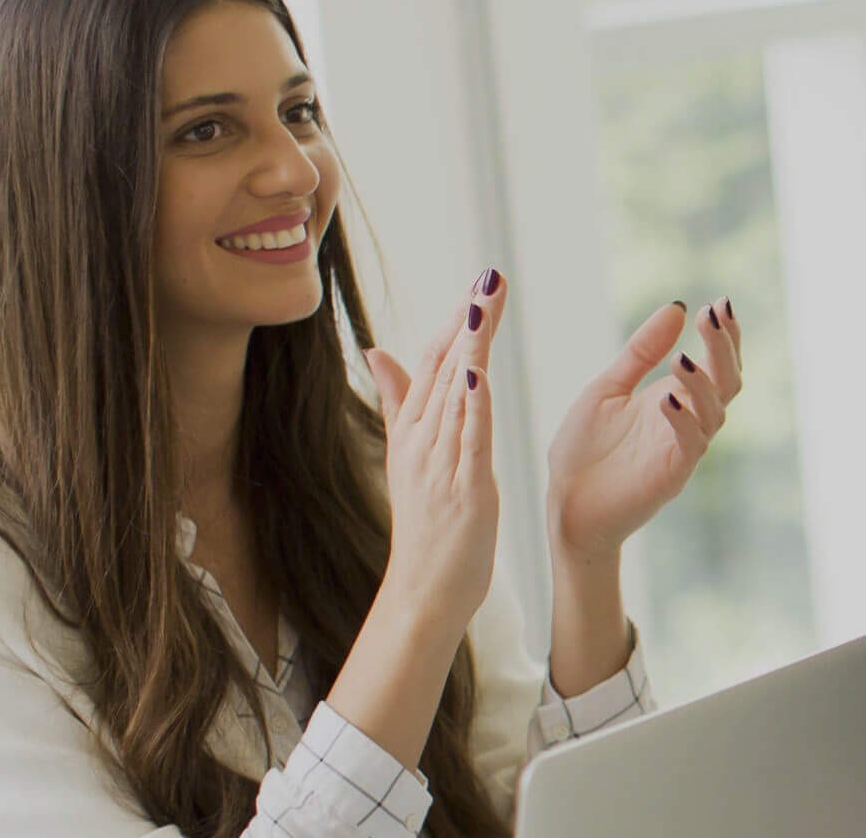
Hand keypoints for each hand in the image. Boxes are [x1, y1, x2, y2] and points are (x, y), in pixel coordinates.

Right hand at [361, 270, 506, 621]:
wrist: (423, 590)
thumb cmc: (426, 526)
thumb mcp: (407, 457)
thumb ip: (397, 403)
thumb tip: (374, 349)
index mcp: (413, 431)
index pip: (431, 364)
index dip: (454, 323)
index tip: (478, 285)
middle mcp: (422, 440)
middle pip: (446, 368)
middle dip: (469, 320)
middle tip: (491, 275)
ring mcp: (440, 463)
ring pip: (457, 394)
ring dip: (473, 346)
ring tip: (486, 303)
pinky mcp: (463, 487)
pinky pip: (468, 439)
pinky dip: (473, 404)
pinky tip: (481, 371)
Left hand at [545, 298, 744, 559]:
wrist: (567, 505)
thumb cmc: (585, 449)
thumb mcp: (608, 387)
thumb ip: (640, 352)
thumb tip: (677, 307)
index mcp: (676, 396)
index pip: (716, 362)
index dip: (724, 335)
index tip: (719, 303)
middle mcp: (688, 419)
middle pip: (728, 380)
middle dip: (724, 348)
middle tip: (713, 316)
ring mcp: (684, 446)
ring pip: (716, 410)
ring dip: (702, 382)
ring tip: (680, 359)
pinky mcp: (673, 473)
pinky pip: (691, 443)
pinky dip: (683, 419)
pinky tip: (667, 399)